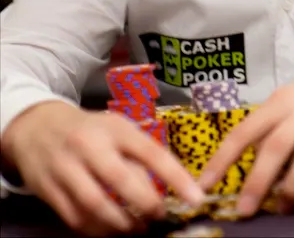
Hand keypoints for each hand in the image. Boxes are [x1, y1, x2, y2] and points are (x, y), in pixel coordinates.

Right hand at [2, 101, 203, 235]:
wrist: (37, 126)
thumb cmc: (89, 130)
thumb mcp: (116, 129)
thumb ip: (139, 152)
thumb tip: (172, 184)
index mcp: (114, 127)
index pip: (150, 151)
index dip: (175, 176)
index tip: (196, 197)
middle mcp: (90, 145)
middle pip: (121, 180)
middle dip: (145, 204)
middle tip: (159, 216)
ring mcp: (66, 168)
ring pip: (96, 205)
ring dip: (121, 224)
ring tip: (136, 228)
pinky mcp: (48, 190)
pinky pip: (76, 218)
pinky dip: (96, 230)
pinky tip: (110, 229)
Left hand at [199, 74, 293, 215]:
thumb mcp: (283, 106)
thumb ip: (265, 131)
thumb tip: (238, 169)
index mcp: (278, 103)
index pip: (245, 130)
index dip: (223, 158)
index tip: (205, 184)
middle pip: (276, 147)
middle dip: (258, 182)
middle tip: (245, 210)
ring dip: (292, 189)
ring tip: (283, 207)